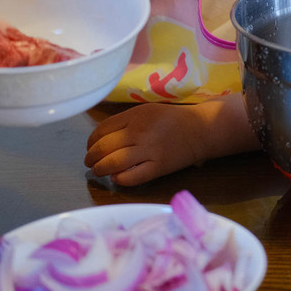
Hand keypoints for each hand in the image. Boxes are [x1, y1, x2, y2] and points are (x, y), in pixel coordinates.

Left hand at [84, 95, 257, 185]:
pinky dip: (120, 179)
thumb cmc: (172, 119)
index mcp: (135, 116)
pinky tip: (116, 178)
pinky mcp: (158, 167)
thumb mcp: (147, 111)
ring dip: (100, 169)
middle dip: (91, 157)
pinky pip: (133, 177)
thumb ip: (125, 121)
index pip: (102, 130)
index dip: (91, 141)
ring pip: (114, 163)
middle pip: (104, 147)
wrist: (201, 129)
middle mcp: (139, 132)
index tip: (90, 147)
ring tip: (98, 171)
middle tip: (89, 162)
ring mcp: (149, 151)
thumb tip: (100, 138)